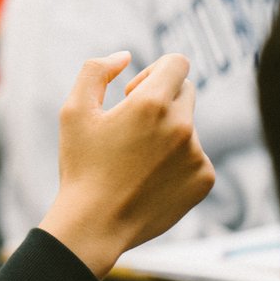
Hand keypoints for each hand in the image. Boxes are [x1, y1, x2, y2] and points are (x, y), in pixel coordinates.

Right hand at [37, 51, 213, 277]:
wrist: (95, 224)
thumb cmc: (81, 166)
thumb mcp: (74, 111)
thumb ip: (96, 71)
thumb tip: (125, 56)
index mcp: (151, 103)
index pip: (177, 62)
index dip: (154, 71)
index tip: (133, 93)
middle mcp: (182, 125)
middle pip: (185, 91)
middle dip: (161, 100)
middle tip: (131, 126)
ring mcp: (197, 154)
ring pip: (188, 126)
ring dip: (167, 133)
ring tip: (134, 161)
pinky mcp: (205, 179)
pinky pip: (195, 156)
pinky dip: (176, 161)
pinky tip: (148, 179)